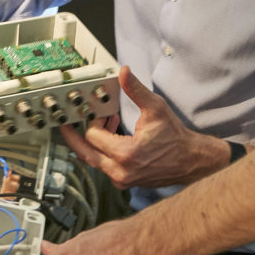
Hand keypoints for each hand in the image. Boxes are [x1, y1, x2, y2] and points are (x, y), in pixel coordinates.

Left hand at [59, 66, 229, 188]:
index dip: (94, 121)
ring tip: (104, 124)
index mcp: (125, 154)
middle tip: (66, 124)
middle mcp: (120, 171)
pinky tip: (113, 135)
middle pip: (85, 153)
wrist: (189, 160)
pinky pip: (104, 165)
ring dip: (93, 142)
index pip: (93, 136)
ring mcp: (121, 179)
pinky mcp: (123, 181)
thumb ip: (136, 90)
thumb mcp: (155, 109)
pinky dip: (103, 150)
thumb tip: (124, 73)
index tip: (102, 112)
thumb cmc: (174, 137)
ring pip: (94, 160)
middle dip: (74, 137)